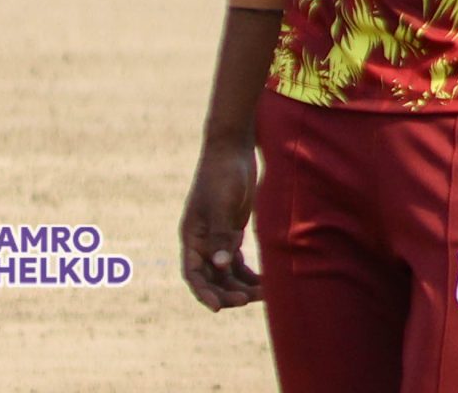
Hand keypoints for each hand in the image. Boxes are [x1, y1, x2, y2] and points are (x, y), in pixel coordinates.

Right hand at [179, 141, 261, 310]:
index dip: (204, 293)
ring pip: (226, 273)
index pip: (193, 273)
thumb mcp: (221, 204)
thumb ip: (220, 234)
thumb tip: (220, 266)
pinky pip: (237, 262)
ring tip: (264, 295)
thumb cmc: (224, 174)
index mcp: (192, 236)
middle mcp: (202, 241)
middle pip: (211, 277)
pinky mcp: (231, 231)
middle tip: (248, 300)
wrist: (233, 150)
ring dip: (241, 285)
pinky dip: (249, 273)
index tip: (218, 308)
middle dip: (227, 292)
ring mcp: (217, 237)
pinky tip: (266, 283)